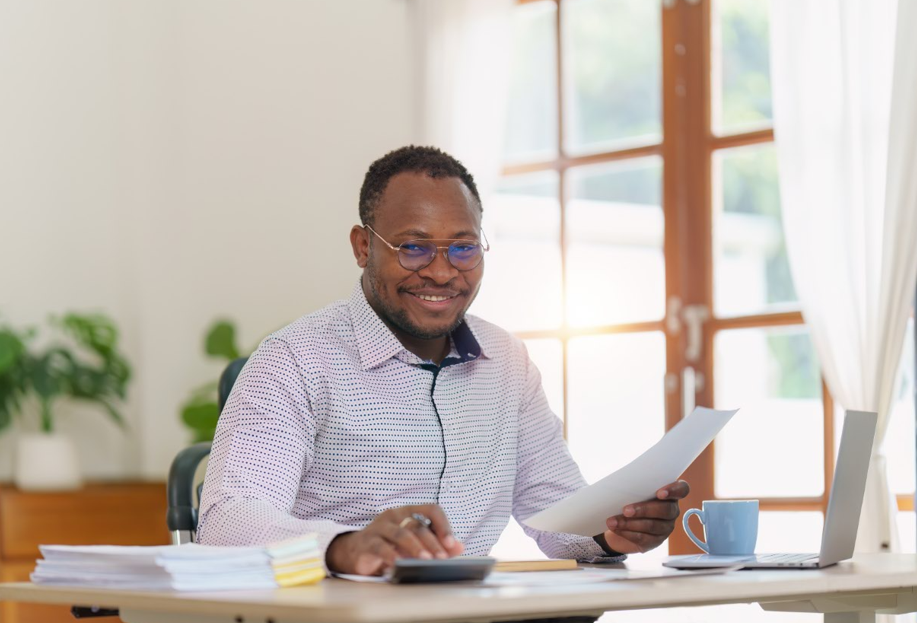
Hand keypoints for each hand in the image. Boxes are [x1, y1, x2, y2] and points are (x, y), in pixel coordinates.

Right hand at [325, 504, 463, 574]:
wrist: (356, 552)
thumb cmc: (390, 545)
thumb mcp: (414, 544)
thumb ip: (436, 544)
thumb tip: (460, 548)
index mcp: (408, 512)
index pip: (431, 509)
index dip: (443, 524)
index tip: (452, 543)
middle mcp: (394, 515)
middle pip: (417, 525)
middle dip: (432, 542)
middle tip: (442, 558)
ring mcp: (379, 527)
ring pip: (400, 534)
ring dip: (415, 547)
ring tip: (425, 560)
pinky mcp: (367, 541)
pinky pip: (381, 546)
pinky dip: (391, 555)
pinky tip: (399, 564)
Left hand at [602, 480, 689, 553]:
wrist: (618, 522)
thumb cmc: (628, 500)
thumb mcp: (631, 490)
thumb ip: (633, 486)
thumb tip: (620, 484)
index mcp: (669, 494)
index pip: (682, 489)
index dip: (674, 491)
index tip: (660, 493)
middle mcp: (671, 511)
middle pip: (665, 510)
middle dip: (644, 510)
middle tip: (626, 510)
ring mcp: (666, 527)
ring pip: (652, 526)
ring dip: (630, 523)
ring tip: (613, 521)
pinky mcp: (655, 541)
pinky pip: (643, 538)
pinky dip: (627, 533)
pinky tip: (616, 529)